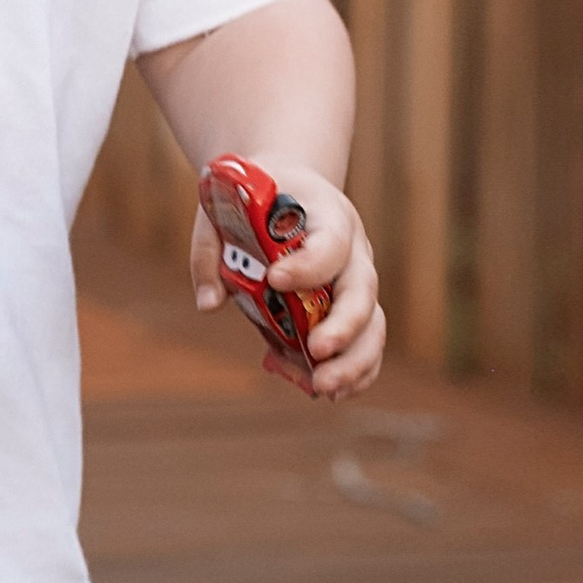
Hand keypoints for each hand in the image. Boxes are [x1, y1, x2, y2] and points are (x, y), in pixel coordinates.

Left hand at [190, 165, 385, 402]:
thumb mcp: (224, 210)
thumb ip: (210, 252)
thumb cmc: (255, 199)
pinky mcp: (352, 310)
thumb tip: (209, 304)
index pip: (330, 242)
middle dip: (343, 326)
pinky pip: (366, 344)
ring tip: (323, 387)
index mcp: (327, 214)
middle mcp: (353, 250)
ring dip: (353, 361)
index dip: (308, 264)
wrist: (289, 189)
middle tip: (316, 351)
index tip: (275, 279)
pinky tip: (332, 393)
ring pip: (373, 325)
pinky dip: (356, 372)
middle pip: (363, 291)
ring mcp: (357, 283)